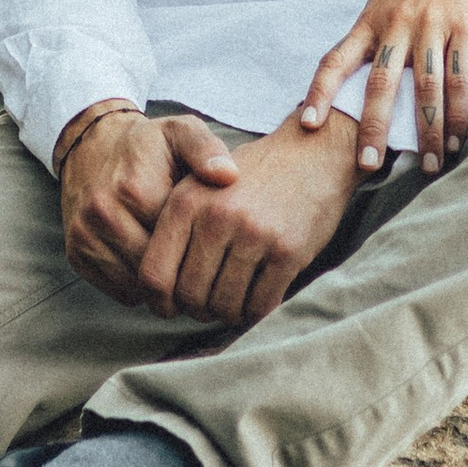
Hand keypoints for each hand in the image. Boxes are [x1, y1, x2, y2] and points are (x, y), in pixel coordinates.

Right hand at [56, 107, 236, 305]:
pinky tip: (153, 263)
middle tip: (202, 256)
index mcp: (134, 189)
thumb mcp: (180, 131)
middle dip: (182, 267)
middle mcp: (102, 214)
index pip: (178, 241)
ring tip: (179, 259)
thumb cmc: (147, 144)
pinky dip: (139, 286)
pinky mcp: (75, 252)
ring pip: (137, 286)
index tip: (215, 238)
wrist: (92, 144)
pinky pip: (117, 290)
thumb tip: (228, 175)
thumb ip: (207, 150)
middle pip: (157, 268)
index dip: (202, 245)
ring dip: (162, 281)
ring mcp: (85, 236)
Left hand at [136, 110, 362, 327]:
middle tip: (208, 305)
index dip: (157, 302)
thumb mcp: (204, 184)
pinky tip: (256, 298)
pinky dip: (255, 311)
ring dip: (227, 313)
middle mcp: (216, 217)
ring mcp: (253, 234)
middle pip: (189, 296)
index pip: (154, 274)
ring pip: (224, 306)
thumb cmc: (253, 175)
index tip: (169, 308)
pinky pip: (259, 305)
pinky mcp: (287, 251)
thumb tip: (155, 289)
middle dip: (197, 310)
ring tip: (233, 301)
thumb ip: (178, 228)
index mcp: (187, 201)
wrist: (314, 153)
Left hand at [297, 0, 467, 175]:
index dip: (319, 91)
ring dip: (427, 133)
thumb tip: (354, 81)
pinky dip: (458, 114)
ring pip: (425, 88)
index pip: (336, 59)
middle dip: (372, 127)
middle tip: (368, 164)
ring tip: (431, 166)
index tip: (308, 122)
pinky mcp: (465, 28)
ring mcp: (431, 25)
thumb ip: (374, 36)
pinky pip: (459, 79)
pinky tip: (458, 138)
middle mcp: (397, 23)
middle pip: (380, 83)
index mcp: (372, 19)